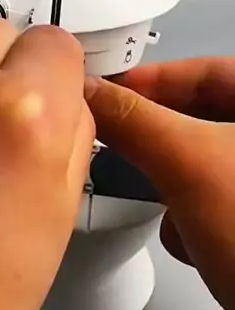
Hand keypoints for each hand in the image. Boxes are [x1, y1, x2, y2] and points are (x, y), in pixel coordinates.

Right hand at [84, 57, 234, 309]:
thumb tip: (92, 94)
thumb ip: (134, 121)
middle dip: (161, 143)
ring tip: (171, 206)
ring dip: (177, 189)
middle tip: (124, 146)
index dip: (149, 79)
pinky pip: (216, 201)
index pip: (204, 69)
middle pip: (202, 118)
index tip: (106, 93)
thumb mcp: (191, 167)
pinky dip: (196, 218)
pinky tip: (194, 241)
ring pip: (205, 164)